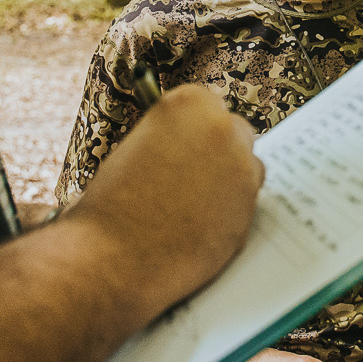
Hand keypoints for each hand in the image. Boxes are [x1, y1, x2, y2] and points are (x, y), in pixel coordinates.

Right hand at [63, 84, 261, 318]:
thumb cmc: (110, 206)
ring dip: (228, 180)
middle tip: (192, 175)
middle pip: (233, 131)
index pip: (205, 104)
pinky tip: (202, 227)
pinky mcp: (252, 208)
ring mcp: (242, 169)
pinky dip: (230, 212)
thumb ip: (168, 136)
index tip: (183, 143)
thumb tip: (186, 143)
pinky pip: (247, 203)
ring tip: (192, 206)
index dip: (192, 129)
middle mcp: (223, 128)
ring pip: (246, 167)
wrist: (113, 259)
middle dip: (216, 150)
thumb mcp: (133, 147)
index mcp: (189, 103)